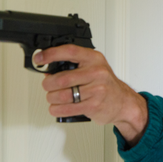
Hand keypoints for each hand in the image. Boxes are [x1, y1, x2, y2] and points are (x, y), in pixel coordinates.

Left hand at [34, 44, 148, 145]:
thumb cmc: (106, 84)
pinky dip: (57, 109)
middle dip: (48, 84)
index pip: (69, 52)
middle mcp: (96, 72)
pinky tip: (56, 107)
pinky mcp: (93, 106)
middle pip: (61, 78)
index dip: (51, 54)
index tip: (39, 58)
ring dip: (51, 98)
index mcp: (94, 59)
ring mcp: (96, 90)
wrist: (123, 102)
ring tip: (52, 97)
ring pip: (62, 95)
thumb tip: (48, 72)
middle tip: (47, 85)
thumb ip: (73, 67)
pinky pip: (67, 108)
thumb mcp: (93, 68)